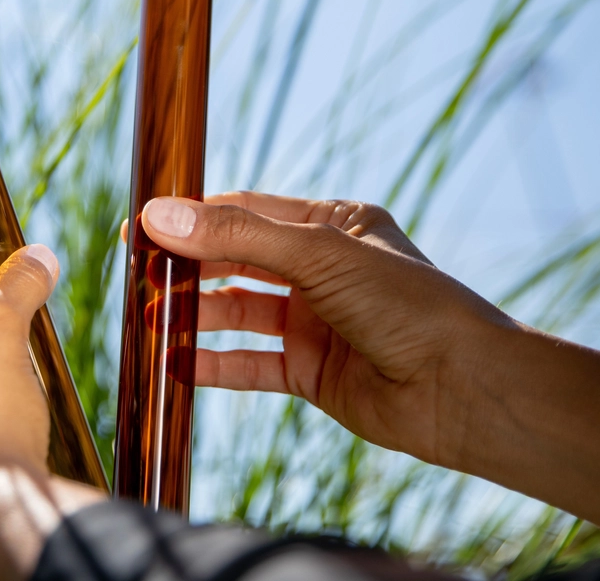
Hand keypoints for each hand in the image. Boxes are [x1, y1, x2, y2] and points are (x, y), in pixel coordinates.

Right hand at [135, 192, 502, 467]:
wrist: (464, 389)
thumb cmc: (407, 305)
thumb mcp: (317, 255)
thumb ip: (236, 237)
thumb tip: (158, 216)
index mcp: (333, 225)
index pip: (247, 211)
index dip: (193, 217)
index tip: (141, 225)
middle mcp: (322, 270)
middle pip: (237, 262)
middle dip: (188, 268)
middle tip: (136, 275)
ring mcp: (316, 322)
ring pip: (239, 313)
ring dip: (195, 316)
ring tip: (150, 320)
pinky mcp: (312, 372)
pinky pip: (250, 365)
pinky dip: (214, 365)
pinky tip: (176, 365)